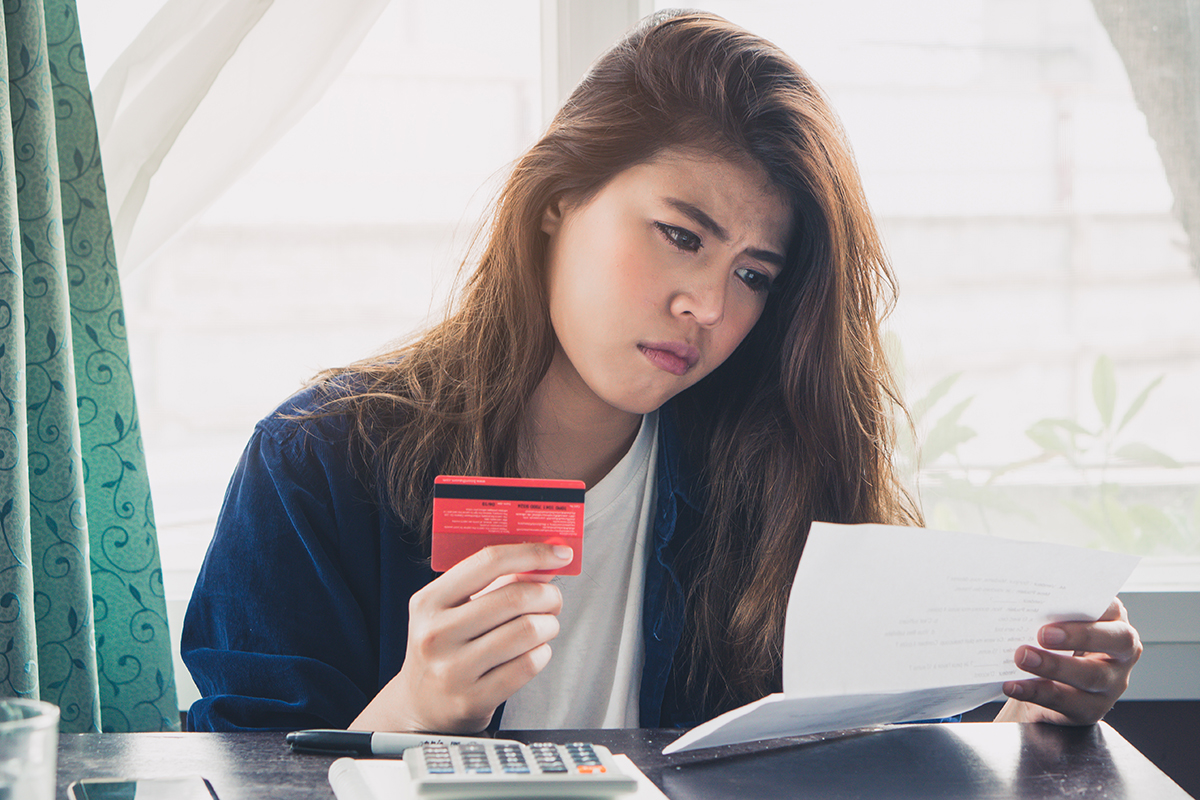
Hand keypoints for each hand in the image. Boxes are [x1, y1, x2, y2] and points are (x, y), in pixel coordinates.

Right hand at [350, 542, 571, 732]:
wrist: (421, 708)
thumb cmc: (447, 648)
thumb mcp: (456, 610)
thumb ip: (499, 582)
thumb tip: (546, 562)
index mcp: (428, 601)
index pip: (488, 562)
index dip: (531, 553)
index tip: (560, 554)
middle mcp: (435, 634)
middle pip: (515, 597)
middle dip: (547, 594)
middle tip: (553, 599)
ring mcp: (452, 670)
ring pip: (527, 631)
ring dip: (548, 625)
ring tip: (544, 627)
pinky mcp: (472, 699)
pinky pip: (528, 665)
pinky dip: (542, 654)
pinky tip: (534, 653)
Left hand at [995, 597, 1141, 724]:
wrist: (1048, 688)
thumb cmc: (1056, 646)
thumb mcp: (1060, 626)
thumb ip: (1052, 613)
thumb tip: (1021, 596)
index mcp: (1113, 624)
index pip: (1113, 609)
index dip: (1091, 606)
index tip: (1061, 604)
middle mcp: (1120, 654)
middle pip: (1114, 642)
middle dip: (1079, 636)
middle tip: (1043, 634)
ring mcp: (1111, 685)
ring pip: (1091, 676)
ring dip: (1053, 666)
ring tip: (1022, 657)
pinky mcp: (1091, 710)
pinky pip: (1066, 702)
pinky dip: (1035, 692)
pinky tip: (1014, 685)